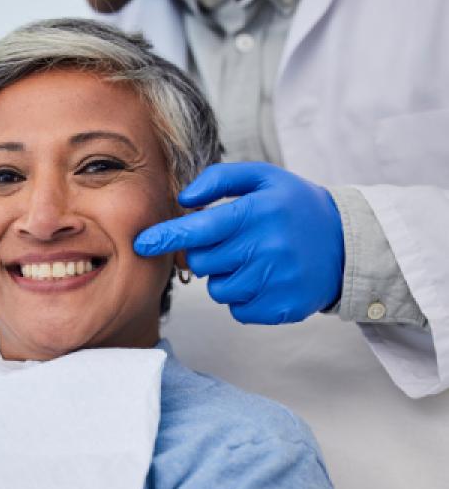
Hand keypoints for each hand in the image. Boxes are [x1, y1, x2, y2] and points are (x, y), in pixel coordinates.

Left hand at [134, 162, 343, 323]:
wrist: (346, 243)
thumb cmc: (294, 207)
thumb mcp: (263, 178)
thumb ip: (219, 179)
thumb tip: (184, 199)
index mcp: (257, 213)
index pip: (199, 228)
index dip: (166, 237)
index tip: (142, 243)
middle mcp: (266, 248)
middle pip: (202, 262)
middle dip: (205, 253)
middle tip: (231, 242)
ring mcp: (275, 281)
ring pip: (217, 289)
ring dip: (225, 276)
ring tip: (253, 260)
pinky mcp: (281, 308)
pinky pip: (237, 310)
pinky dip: (243, 297)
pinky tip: (264, 279)